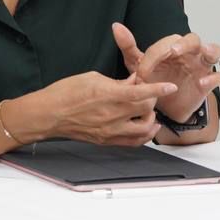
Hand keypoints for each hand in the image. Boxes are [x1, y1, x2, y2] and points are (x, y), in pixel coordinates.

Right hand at [26, 71, 177, 145]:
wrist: (49, 114)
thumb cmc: (65, 93)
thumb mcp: (92, 78)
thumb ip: (116, 82)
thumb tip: (133, 81)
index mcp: (109, 95)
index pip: (141, 93)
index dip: (158, 89)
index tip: (170, 86)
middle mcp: (112, 115)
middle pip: (146, 110)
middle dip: (152, 100)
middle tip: (148, 93)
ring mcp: (110, 130)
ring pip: (144, 129)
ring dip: (151, 120)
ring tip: (150, 113)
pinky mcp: (107, 140)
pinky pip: (133, 142)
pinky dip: (143, 136)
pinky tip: (146, 129)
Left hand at [112, 23, 219, 122]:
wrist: (163, 107)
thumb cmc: (153, 80)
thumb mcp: (138, 65)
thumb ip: (128, 46)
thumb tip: (116, 26)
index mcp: (172, 47)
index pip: (167, 43)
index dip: (155, 55)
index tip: (142, 71)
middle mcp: (189, 53)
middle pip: (193, 39)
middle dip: (185, 43)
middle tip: (174, 51)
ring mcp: (200, 67)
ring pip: (214, 51)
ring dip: (210, 50)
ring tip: (203, 52)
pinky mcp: (207, 84)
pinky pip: (217, 77)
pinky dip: (213, 78)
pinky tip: (202, 82)